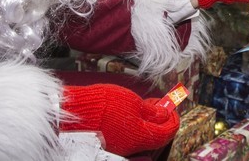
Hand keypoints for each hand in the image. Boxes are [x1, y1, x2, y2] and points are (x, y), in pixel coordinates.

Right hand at [61, 84, 179, 156]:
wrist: (75, 112)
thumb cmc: (103, 105)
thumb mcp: (133, 101)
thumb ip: (152, 111)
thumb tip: (165, 114)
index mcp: (142, 136)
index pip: (167, 132)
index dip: (173, 119)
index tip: (172, 108)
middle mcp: (133, 147)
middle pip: (155, 138)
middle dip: (161, 122)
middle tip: (159, 106)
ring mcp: (120, 148)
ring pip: (142, 139)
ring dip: (147, 124)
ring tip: (144, 108)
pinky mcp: (110, 144)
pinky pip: (129, 139)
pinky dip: (135, 128)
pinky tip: (130, 116)